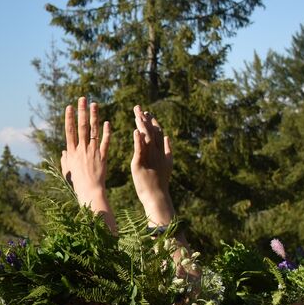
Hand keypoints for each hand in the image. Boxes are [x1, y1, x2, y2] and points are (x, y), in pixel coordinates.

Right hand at [61, 97, 110, 208]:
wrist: (90, 192)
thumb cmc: (76, 183)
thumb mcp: (67, 171)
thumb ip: (65, 160)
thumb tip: (64, 151)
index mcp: (71, 152)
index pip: (69, 131)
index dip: (69, 118)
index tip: (69, 106)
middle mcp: (82, 149)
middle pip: (81, 127)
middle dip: (81, 111)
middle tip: (82, 98)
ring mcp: (93, 152)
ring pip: (93, 131)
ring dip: (93, 116)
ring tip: (94, 104)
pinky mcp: (103, 156)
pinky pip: (105, 142)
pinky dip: (106, 132)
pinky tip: (107, 122)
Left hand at [130, 106, 174, 225]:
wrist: (157, 197)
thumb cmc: (160, 183)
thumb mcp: (167, 164)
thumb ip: (168, 150)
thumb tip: (167, 137)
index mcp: (162, 152)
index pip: (157, 133)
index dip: (152, 122)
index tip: (147, 112)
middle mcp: (156, 153)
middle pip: (151, 132)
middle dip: (145, 119)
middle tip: (138, 108)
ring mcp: (149, 158)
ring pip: (145, 138)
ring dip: (141, 125)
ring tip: (136, 114)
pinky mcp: (140, 164)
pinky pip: (139, 150)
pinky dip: (138, 140)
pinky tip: (135, 131)